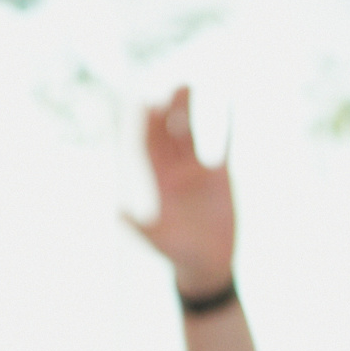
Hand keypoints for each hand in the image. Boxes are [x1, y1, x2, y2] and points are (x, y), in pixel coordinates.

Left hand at [126, 87, 235, 297]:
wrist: (205, 264)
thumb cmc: (177, 254)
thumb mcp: (157, 241)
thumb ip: (140, 228)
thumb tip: (119, 214)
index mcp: (158, 181)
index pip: (149, 146)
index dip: (147, 127)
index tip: (148, 106)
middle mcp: (175, 171)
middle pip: (168, 133)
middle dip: (168, 110)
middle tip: (174, 88)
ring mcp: (196, 172)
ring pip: (190, 133)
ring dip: (188, 110)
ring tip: (188, 86)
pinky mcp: (220, 177)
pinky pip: (223, 145)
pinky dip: (226, 126)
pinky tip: (230, 103)